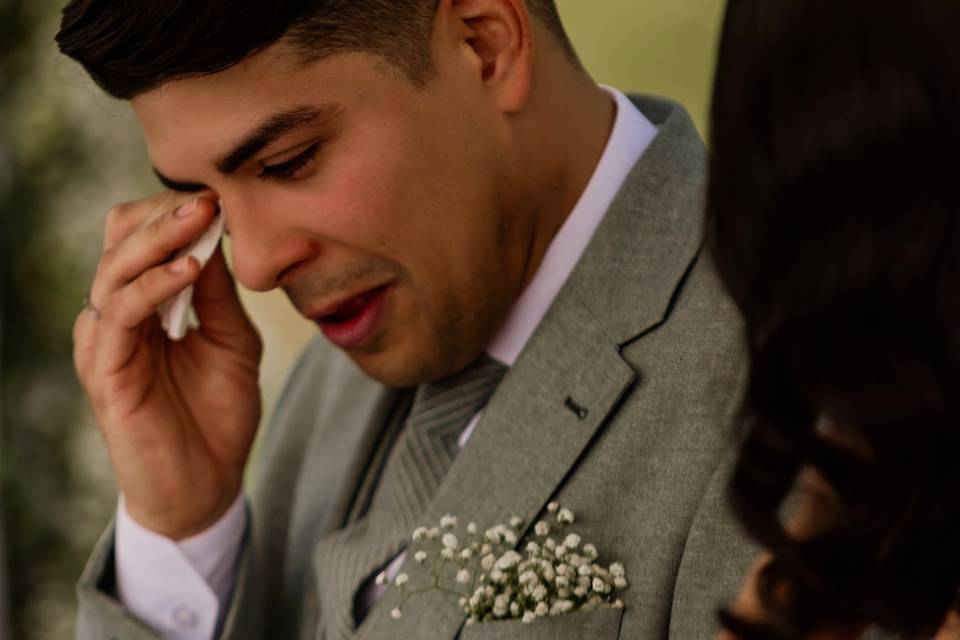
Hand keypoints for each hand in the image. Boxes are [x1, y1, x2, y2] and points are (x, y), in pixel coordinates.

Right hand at [74, 192, 262, 539]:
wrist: (206, 484)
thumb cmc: (217, 412)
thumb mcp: (233, 340)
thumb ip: (218, 294)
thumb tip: (217, 234)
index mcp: (145, 303)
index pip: (140, 237)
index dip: (173, 213)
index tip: (221, 196)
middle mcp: (116, 315)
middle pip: (118, 241)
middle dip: (163, 214)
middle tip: (209, 198)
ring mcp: (105, 341)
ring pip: (113, 269)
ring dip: (158, 239)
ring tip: (200, 220)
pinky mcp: (104, 371)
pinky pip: (118, 314)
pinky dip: (153, 286)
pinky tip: (188, 271)